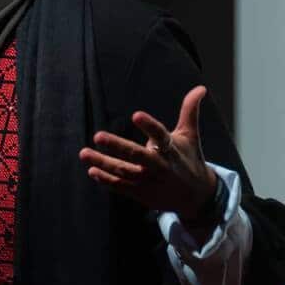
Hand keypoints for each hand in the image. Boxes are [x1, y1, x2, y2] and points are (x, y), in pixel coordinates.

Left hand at [78, 85, 218, 220]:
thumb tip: (201, 87)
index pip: (160, 135)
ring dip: (103, 163)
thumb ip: (189, 111)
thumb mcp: (190, 136)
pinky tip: (92, 170)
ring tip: (84, 153)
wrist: (196, 197)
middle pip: (137, 155)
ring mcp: (150, 181)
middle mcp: (160, 166)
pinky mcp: (142, 194)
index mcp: (171, 149)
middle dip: (117, 146)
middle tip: (98, 136)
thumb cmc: (189, 159)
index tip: (135, 114)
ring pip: (124, 171)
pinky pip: (121, 186)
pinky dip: (106, 180)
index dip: (149, 125)